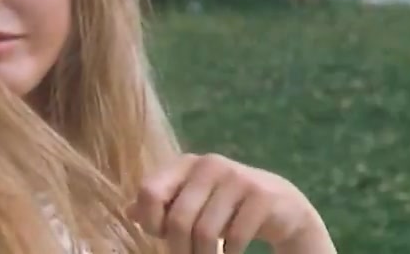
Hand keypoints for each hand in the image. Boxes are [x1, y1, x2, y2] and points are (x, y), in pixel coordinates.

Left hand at [126, 153, 335, 253]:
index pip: (149, 192)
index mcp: (185, 164)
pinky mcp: (260, 195)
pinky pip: (234, 238)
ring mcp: (236, 177)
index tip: (162, 236)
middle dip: (180, 250)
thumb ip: (162, 205)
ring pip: (205, 232)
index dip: (151, 222)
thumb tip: (128, 212)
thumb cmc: (225, 207)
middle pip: (178, 220)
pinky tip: (231, 252)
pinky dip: (230, 253)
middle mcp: (209, 164)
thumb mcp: (192, 203)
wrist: (281, 207)